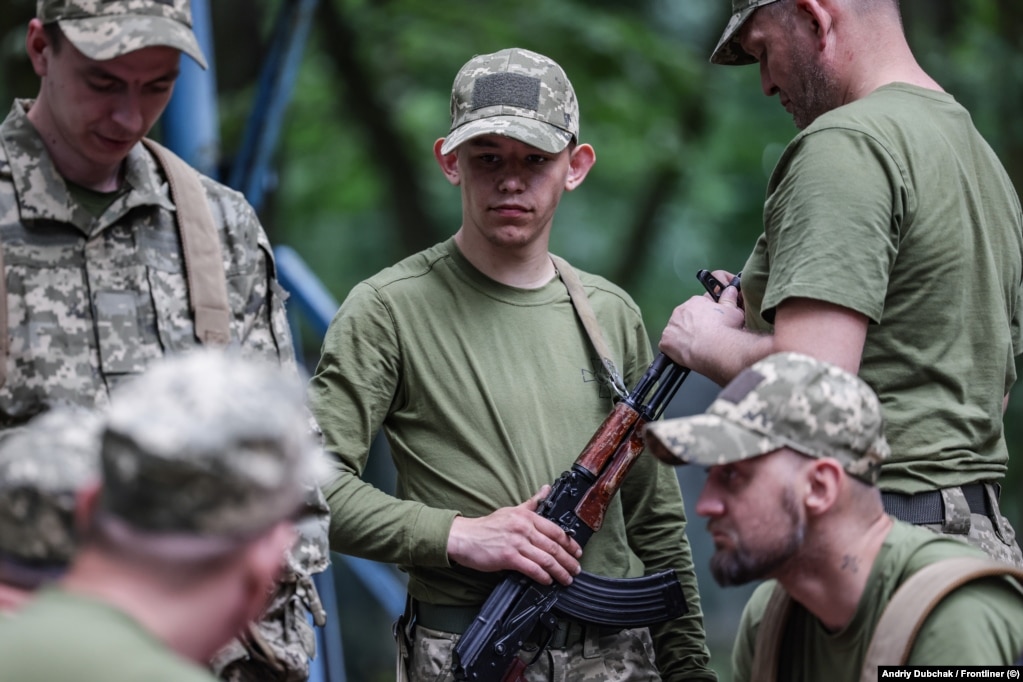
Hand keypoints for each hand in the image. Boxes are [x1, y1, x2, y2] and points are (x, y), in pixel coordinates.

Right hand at [447, 485, 582, 585]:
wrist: (464, 537)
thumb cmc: (487, 526)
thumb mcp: (511, 510)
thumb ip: (532, 502)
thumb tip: (547, 489)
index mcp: (526, 516)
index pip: (556, 530)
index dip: (570, 543)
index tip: (577, 552)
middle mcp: (524, 528)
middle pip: (554, 547)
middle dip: (568, 560)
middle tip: (576, 569)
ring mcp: (516, 543)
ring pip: (546, 559)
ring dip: (560, 571)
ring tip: (567, 578)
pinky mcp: (508, 558)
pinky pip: (532, 569)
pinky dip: (543, 576)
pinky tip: (548, 580)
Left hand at [658, 283, 744, 374]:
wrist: (715, 347)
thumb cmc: (725, 329)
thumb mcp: (733, 311)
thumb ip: (729, 299)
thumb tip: (730, 290)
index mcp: (694, 302)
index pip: (698, 306)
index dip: (705, 316)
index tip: (710, 324)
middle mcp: (680, 312)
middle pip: (685, 319)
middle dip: (693, 326)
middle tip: (704, 336)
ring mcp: (671, 327)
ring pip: (676, 332)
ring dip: (683, 338)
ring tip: (697, 346)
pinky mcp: (665, 342)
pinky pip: (669, 346)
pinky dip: (675, 350)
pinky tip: (687, 353)